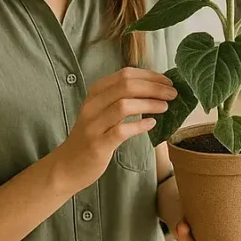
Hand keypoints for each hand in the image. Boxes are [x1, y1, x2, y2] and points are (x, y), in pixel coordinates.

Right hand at [54, 67, 176, 190]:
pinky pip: (121, 130)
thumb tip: (156, 90)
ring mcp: (94, 125)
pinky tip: (152, 124)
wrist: (68, 165)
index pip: (125, 74)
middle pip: (126, 86)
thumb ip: (122, 99)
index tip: (167, 82)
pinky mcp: (98, 144)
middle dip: (154, 87)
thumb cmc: (92, 136)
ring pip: (124, 105)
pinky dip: (139, 125)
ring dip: (149, 104)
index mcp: (96, 92)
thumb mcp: (102, 111)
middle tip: (173, 93)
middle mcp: (93, 105)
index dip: (149, 75)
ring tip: (165, 107)